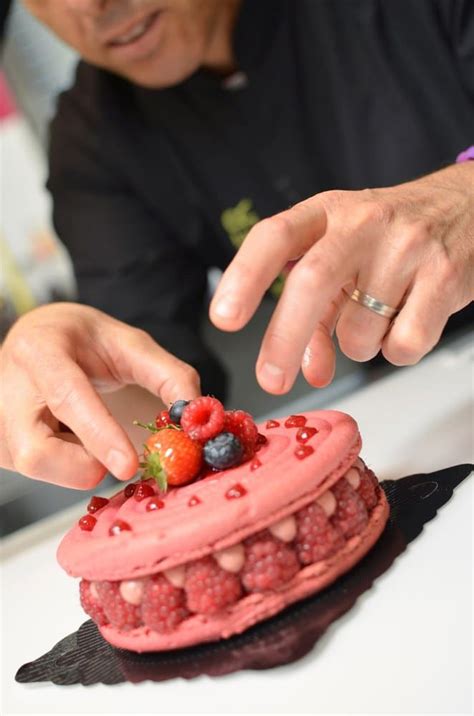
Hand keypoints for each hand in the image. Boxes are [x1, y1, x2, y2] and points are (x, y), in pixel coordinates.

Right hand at [0, 303, 199, 487]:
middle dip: (83, 466)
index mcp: (39, 351)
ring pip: (35, 469)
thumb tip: (196, 417)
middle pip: (35, 452)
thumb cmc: (83, 342)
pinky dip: (66, 466)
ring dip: (76, 465)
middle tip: (119, 456)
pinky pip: (36, 474)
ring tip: (89, 432)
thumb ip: (169, 375)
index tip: (129, 464)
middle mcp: (5, 388)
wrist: (39, 340)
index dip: (99, 434)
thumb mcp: (130, 343)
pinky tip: (70, 439)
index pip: (67, 397)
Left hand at [210, 163, 473, 392]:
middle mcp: (363, 223)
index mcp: (327, 212)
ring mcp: (406, 247)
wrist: (469, 206)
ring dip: (357, 347)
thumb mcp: (344, 254)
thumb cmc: (391, 234)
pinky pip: (404, 344)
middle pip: (311, 283)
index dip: (244, 277)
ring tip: (376, 319)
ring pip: (359, 330)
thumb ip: (318, 312)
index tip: (223, 319)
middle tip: (270, 380)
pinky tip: (407, 323)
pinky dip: (397, 352)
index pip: (275, 236)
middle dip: (283, 339)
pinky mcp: (445, 277)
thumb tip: (308, 371)